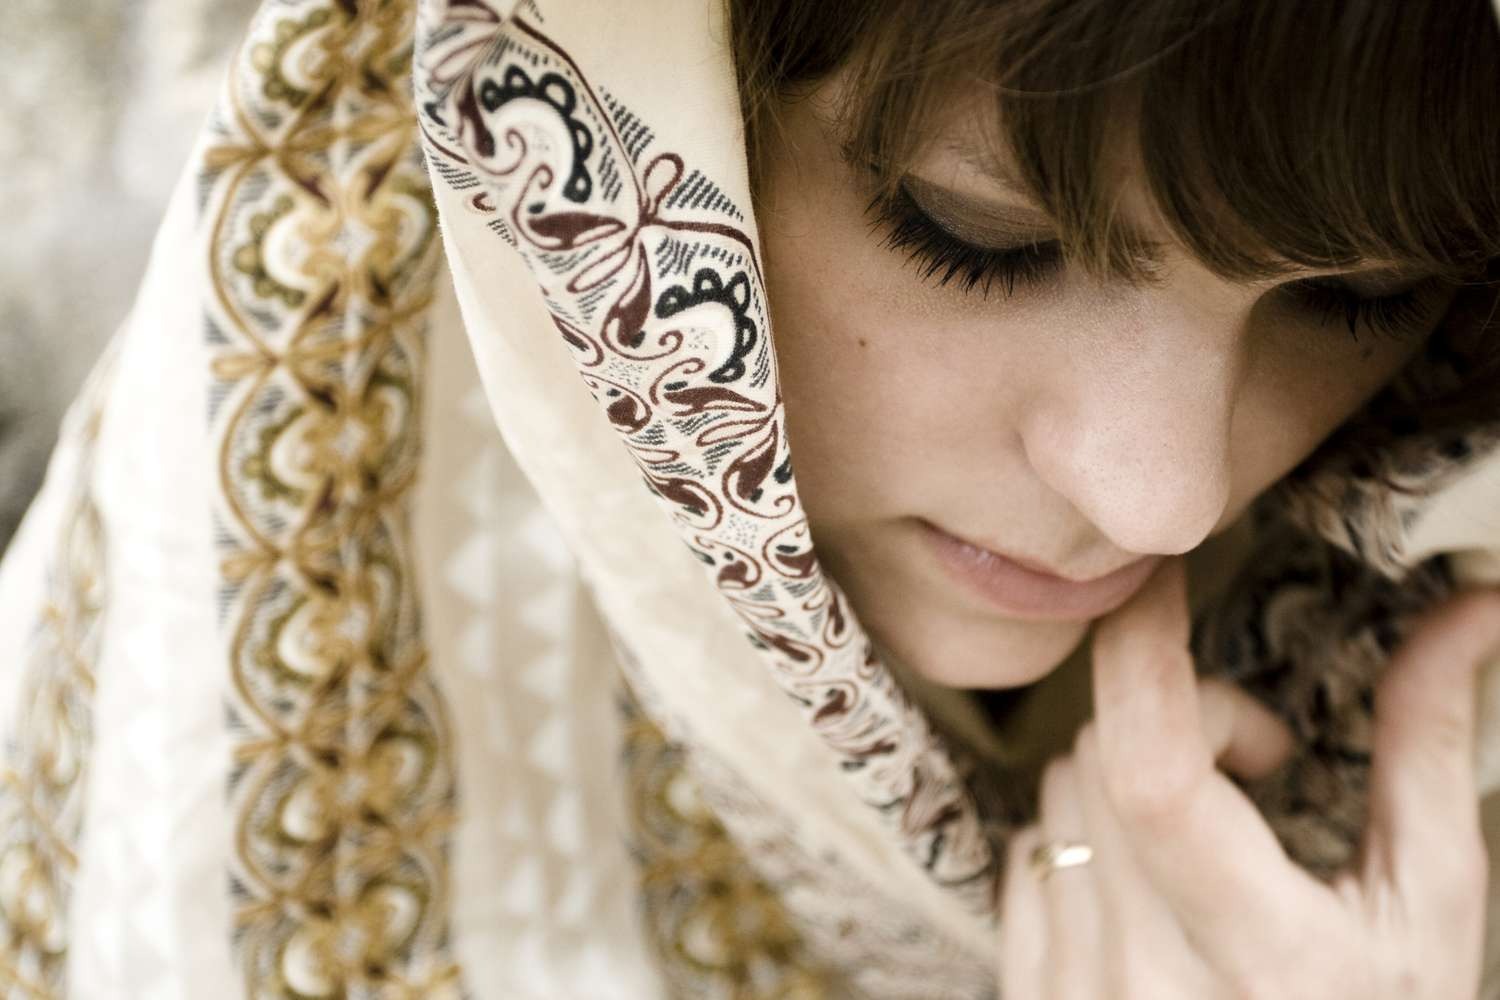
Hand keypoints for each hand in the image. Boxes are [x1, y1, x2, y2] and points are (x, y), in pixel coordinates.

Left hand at [996, 555, 1499, 999]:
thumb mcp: (1429, 902)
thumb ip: (1427, 750)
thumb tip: (1471, 604)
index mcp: (1267, 959)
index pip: (1153, 775)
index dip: (1142, 656)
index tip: (1159, 580)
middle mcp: (1151, 987)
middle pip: (1101, 758)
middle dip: (1176, 721)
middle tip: (1258, 768)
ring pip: (1057, 793)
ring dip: (1124, 777)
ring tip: (1206, 835)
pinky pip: (1025, 854)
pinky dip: (1081, 836)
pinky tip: (1149, 884)